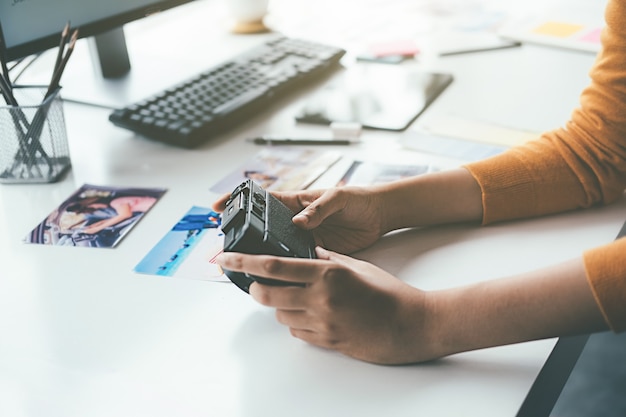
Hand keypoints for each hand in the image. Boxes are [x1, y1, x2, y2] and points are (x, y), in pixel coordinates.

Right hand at [212, 186, 386, 253]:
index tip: (218, 207)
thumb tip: (300, 222)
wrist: (380, 215)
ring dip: (261, 255)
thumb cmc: (358, 199)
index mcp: (298, 202)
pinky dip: (284, 269)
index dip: (240, 202)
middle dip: (242, 234)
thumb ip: (319, 209)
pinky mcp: (316, 253)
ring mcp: (305, 238)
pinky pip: (295, 262)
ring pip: (276, 248)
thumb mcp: (338, 198)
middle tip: (224, 244)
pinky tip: (274, 277)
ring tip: (242, 263)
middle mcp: (297, 221)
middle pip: (263, 228)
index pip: (263, 201)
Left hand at [216, 246, 436, 364]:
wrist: (413, 326)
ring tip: (296, 297)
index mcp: (327, 274)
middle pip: (267, 295)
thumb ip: (328, 259)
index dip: (244, 263)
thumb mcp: (358, 266)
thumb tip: (307, 254)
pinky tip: (310, 313)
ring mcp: (323, 324)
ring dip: (279, 305)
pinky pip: (297, 333)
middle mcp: (320, 299)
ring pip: (280, 316)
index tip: (225, 258)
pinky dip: (295, 321)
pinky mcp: (328, 342)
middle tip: (256, 282)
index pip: (273, 266)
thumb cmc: (390, 292)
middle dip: (255, 288)